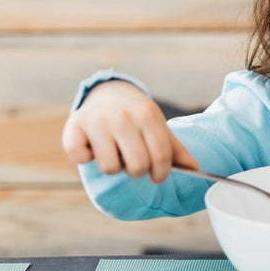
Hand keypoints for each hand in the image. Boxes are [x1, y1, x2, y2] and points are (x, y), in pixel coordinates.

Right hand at [62, 80, 198, 183]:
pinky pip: (80, 158)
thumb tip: (196, 168)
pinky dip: (86, 158)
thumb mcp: (157, 125)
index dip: (162, 173)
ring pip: (109, 167)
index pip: (161, 156)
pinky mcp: (74, 127)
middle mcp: (122, 116)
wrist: (108, 93)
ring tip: (114, 153)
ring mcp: (97, 121)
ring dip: (113, 167)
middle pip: (137, 166)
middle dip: (138, 172)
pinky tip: (91, 147)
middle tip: (134, 164)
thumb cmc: (137, 117)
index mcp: (147, 115)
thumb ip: (174, 148)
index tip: (158, 177)